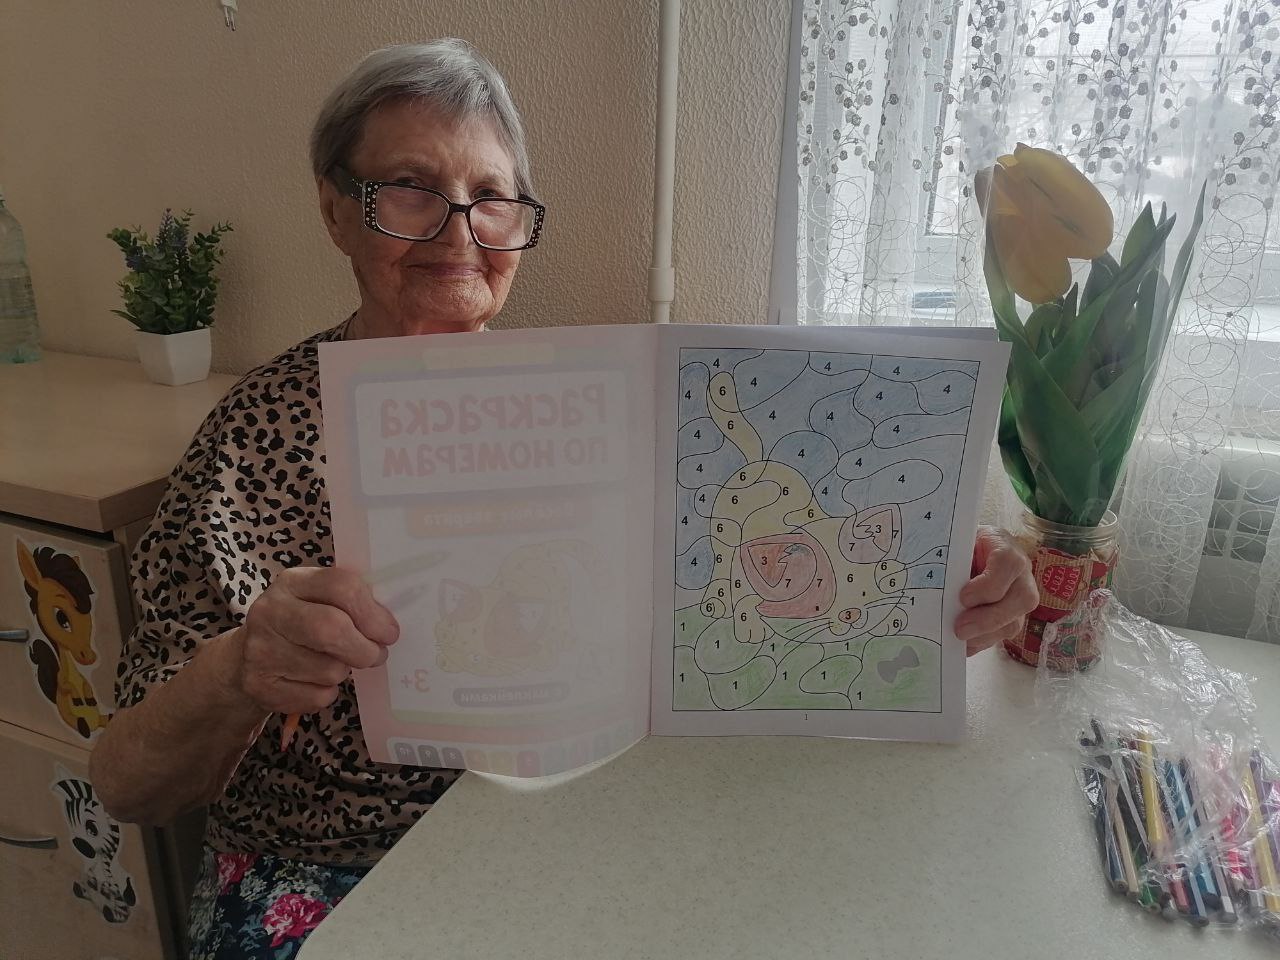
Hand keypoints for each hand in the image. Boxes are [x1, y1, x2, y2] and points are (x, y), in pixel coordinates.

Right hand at [229, 567, 398, 713]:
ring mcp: (260, 649)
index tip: (389, 632)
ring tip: (334, 664)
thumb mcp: (320, 600)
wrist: (249, 657)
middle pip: (332, 629)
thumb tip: (388, 625)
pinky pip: (316, 697)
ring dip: (343, 671)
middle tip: (376, 654)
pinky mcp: (259, 685)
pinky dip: (326, 693)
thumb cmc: (301, 624)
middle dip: (364, 648)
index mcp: (292, 582)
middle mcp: (270, 611)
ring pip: (328, 669)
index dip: (373, 613)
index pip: (342, 587)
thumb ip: (352, 603)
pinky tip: (314, 681)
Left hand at [954, 526, 1037, 656]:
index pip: (1008, 564)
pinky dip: (982, 643)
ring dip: (985, 635)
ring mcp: (1020, 598)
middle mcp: (1021, 574)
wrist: (971, 554)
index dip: (988, 584)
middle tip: (959, 629)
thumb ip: (952, 561)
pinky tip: (964, 646)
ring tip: (960, 640)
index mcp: (1006, 548)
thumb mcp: (958, 545)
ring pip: (1014, 622)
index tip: (963, 597)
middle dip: (988, 618)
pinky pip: (1003, 636)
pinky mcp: (1012, 618)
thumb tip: (934, 583)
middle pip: (1021, 599)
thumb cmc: (963, 547)